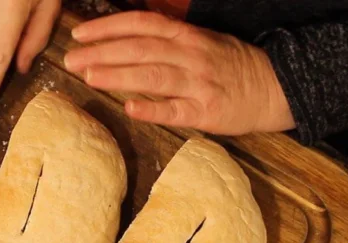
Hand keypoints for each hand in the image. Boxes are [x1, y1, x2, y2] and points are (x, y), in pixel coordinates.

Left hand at [64, 11, 295, 134]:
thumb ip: (167, 41)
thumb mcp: (201, 41)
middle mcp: (191, 55)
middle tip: (70, 59)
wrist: (277, 87)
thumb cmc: (231, 66)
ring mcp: (198, 84)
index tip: (80, 33)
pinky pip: (176, 111)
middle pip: (140, 49)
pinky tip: (129, 109)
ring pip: (153, 76)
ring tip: (89, 77)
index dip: (108, 27)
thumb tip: (124, 41)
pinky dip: (152, 109)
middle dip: (101, 52)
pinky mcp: (206, 113)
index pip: (142, 24)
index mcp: (187, 36)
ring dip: (118, 75)